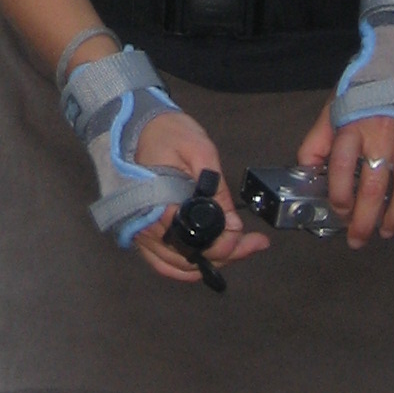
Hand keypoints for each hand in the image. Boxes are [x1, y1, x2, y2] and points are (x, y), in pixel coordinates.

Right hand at [129, 108, 268, 286]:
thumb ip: (218, 188)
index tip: (246, 234)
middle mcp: (144, 225)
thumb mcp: (200, 150)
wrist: (138, 124)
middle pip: (189, 259)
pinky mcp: (142, 233)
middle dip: (226, 254)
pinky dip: (187, 268)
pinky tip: (209, 260)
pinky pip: (163, 263)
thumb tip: (234, 224)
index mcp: (157, 203)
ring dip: (212, 262)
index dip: (224, 244)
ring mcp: (140, 233)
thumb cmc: (167, 132)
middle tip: (254, 242)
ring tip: (241, 248)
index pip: (195, 241)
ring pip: (179, 266)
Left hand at [298, 100, 393, 248]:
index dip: (338, 196)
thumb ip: (319, 139)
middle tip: (359, 239)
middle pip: (372, 187)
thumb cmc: (366, 85)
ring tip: (387, 230)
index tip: (339, 212)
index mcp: (352, 124)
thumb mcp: (335, 106)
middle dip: (363, 220)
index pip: (341, 168)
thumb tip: (306, 170)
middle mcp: (382, 131)